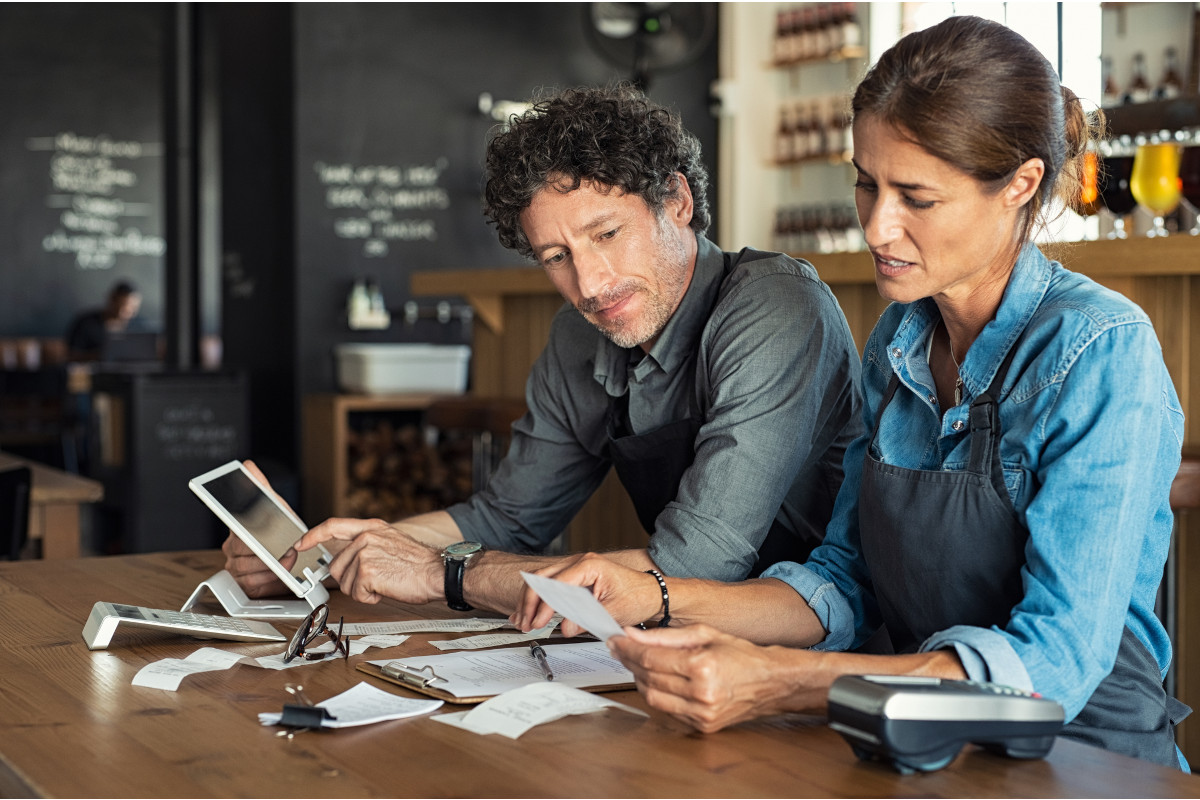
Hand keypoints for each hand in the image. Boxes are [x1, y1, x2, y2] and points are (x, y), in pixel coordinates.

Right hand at [220, 460, 292, 597]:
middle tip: (286, 549)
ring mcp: (236, 566)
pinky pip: (251, 582)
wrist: (292, 554)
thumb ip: (261, 487)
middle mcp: (232, 547)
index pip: (233, 527)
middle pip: (243, 550)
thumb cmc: (280, 530)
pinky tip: (279, 572)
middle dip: (267, 551)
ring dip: (271, 565)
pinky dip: (268, 578)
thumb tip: (248, 466)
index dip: (243, 533)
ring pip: (247, 567)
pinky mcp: (244, 583)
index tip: (252, 537)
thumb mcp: (275, 506)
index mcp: (236, 528)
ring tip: (287, 559)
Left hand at [296, 517, 442, 604]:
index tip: (300, 544)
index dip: (313, 536)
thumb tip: (345, 559)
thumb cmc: (419, 564)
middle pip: (336, 566)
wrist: (438, 572)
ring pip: (346, 583)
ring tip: (386, 582)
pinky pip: (357, 594)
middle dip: (351, 580)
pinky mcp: (367, 572)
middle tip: (376, 579)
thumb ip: (366, 545)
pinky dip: (371, 598)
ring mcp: (365, 553)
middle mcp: (365, 537)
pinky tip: (387, 588)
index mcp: (371, 527)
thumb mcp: (391, 542)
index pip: (332, 526)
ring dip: (363, 590)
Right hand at [510, 552, 662, 636]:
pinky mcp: (575, 577)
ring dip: (530, 601)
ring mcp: (576, 568)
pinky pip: (550, 584)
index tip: (538, 622)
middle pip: (542, 578)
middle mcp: (580, 562)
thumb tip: (565, 627)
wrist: (651, 593)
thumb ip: (587, 619)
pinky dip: (538, 598)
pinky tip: (528, 612)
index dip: (544, 605)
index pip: (557, 584)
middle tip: (525, 623)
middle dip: (530, 602)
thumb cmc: (638, 597)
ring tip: (522, 621)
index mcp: (589, 565)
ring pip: (541, 580)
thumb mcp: (613, 612)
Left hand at [609, 624, 821, 732]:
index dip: (628, 648)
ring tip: (638, 663)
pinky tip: (656, 680)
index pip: (651, 658)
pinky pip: (667, 710)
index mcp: (702, 666)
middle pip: (648, 677)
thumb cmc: (741, 654)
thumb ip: (665, 635)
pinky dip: (657, 694)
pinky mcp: (702, 726)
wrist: (771, 683)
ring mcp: (702, 714)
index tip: (615, 640)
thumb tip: (633, 634)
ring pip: (653, 697)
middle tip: (621, 649)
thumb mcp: (704, 633)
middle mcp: (701, 693)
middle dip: (630, 662)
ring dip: (640, 680)